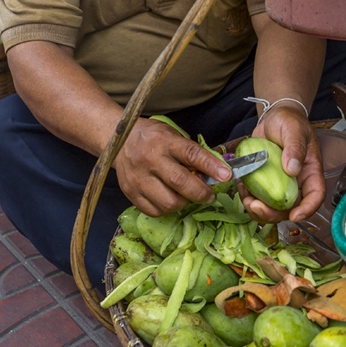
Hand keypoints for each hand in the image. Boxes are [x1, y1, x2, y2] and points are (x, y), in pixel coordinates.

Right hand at [114, 118, 231, 215]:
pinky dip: (168, 209)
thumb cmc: (153, 137)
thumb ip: (191, 152)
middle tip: (210, 195)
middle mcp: (150, 159)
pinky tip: (171, 199)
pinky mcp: (130, 193)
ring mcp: (138, 178)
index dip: (211, 166)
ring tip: (187, 196)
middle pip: (180, 182)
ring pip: (168, 201)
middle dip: (201, 192)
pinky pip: (155, 210)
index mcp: (164, 141)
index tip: (226, 175)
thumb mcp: (173, 135)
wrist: (119, 140)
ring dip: (185, 202)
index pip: (191, 154)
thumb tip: (217, 171)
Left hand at [239, 104, 325, 223]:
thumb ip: (295, 147)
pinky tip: (241, 189)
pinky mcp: (265, 183)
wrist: (274, 118)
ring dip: (258, 211)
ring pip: (273, 209)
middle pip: (290, 208)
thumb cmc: (289, 122)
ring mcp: (279, 185)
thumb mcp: (294, 130)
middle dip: (273, 214)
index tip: (294, 216)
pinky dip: (249, 199)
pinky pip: (258, 198)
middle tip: (256, 206)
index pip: (315, 196)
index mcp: (310, 172)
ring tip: (245, 200)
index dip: (307, 209)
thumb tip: (292, 168)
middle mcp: (296, 183)